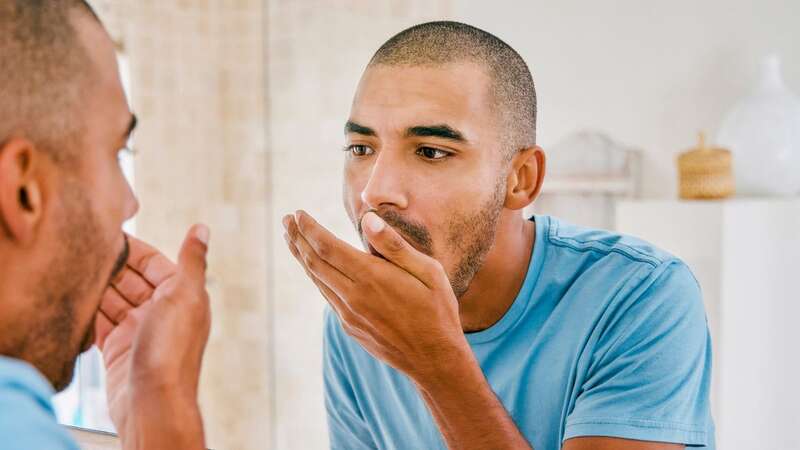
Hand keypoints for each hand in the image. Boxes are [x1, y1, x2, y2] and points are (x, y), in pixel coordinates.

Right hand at [95, 225, 210, 449]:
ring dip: (96, 287)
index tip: (109, 234)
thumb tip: (202, 229)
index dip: (133, 249)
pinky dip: (88, 312)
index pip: (154, 263)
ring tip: (74, 270)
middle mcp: (161, 312)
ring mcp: (138, 330)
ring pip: (113, 300)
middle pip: (131, 281)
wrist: (153, 402)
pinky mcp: (118, 349)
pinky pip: (99, 324)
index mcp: (182, 296)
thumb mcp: (185, 296)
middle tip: (84, 251)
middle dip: (110, 267)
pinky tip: (75, 300)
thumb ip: (191, 261)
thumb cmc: (173, 351)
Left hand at [283, 210, 467, 382]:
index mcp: (371, 278)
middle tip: (286, 220)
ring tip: (292, 239)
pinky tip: (317, 269)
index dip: (309, 228)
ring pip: (317, 281)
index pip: (327, 247)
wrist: (435, 360)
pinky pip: (328, 297)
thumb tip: (367, 219)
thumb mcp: (428, 271)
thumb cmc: (437, 310)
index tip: (297, 213)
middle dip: (298, 238)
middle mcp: (353, 297)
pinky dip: (317, 277)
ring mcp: (349, 316)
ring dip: (302, 257)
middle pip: (314, 262)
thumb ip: (394, 245)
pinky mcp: (350, 328)